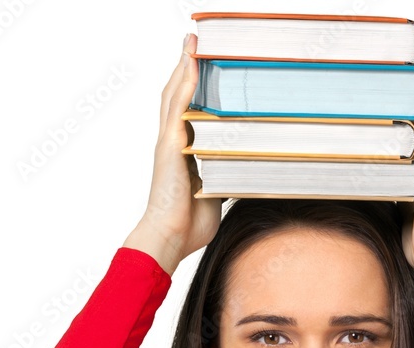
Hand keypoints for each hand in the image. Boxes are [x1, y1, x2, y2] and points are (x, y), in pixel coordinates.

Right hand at [123, 33, 223, 274]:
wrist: (170, 238)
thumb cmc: (189, 226)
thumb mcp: (216, 194)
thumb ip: (226, 177)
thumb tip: (245, 172)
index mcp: (181, 153)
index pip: (185, 112)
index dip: (191, 89)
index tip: (202, 68)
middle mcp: (171, 143)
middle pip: (176, 96)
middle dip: (185, 68)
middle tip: (195, 42)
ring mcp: (168, 143)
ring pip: (174, 95)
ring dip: (183, 66)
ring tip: (192, 42)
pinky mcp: (169, 147)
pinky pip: (177, 108)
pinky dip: (185, 84)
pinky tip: (192, 64)